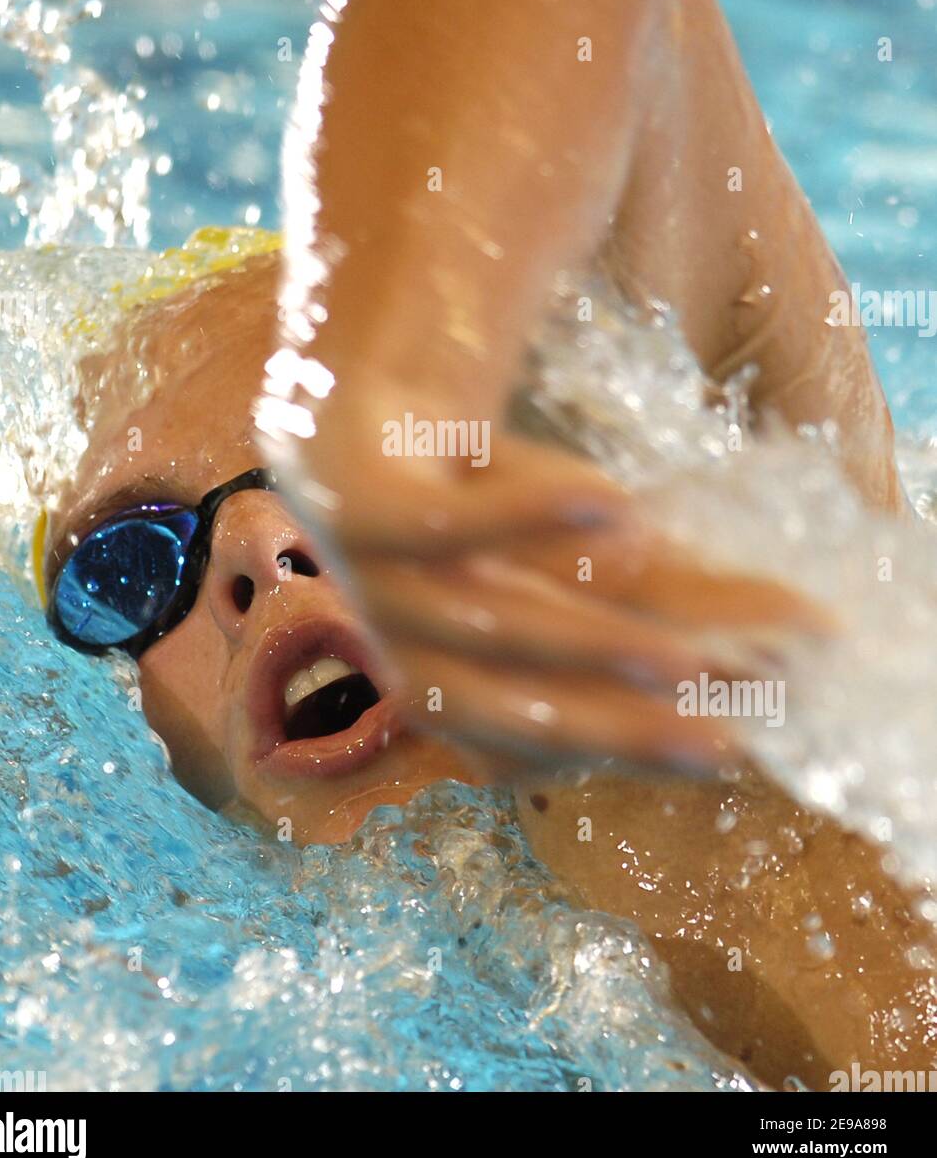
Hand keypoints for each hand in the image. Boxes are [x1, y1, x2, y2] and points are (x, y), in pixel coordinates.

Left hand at [260, 366, 832, 773]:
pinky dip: (527, 514)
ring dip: (586, 641)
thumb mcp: (573, 552)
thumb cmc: (475, 498)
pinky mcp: (357, 506)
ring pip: (485, 627)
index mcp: (451, 687)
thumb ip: (661, 595)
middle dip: (620, 726)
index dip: (633, 746)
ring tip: (685, 653)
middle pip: (516, 708)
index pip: (545, 742)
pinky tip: (613, 498)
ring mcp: (374, 584)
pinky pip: (441, 522)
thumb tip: (801, 632)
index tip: (730, 747)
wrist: (356, 410)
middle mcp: (407, 653)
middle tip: (723, 740)